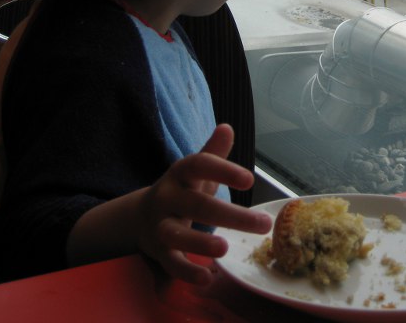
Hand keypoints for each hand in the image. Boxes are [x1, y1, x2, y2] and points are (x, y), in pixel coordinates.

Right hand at [136, 124, 271, 284]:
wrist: (141, 215)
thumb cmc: (182, 190)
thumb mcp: (196, 170)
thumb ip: (213, 152)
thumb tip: (227, 127)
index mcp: (180, 174)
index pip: (199, 165)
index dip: (223, 171)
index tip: (250, 179)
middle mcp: (167, 197)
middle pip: (198, 205)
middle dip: (232, 215)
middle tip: (264, 224)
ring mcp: (160, 225)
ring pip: (177, 234)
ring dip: (199, 243)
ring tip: (225, 249)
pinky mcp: (157, 251)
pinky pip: (170, 262)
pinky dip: (186, 272)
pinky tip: (207, 279)